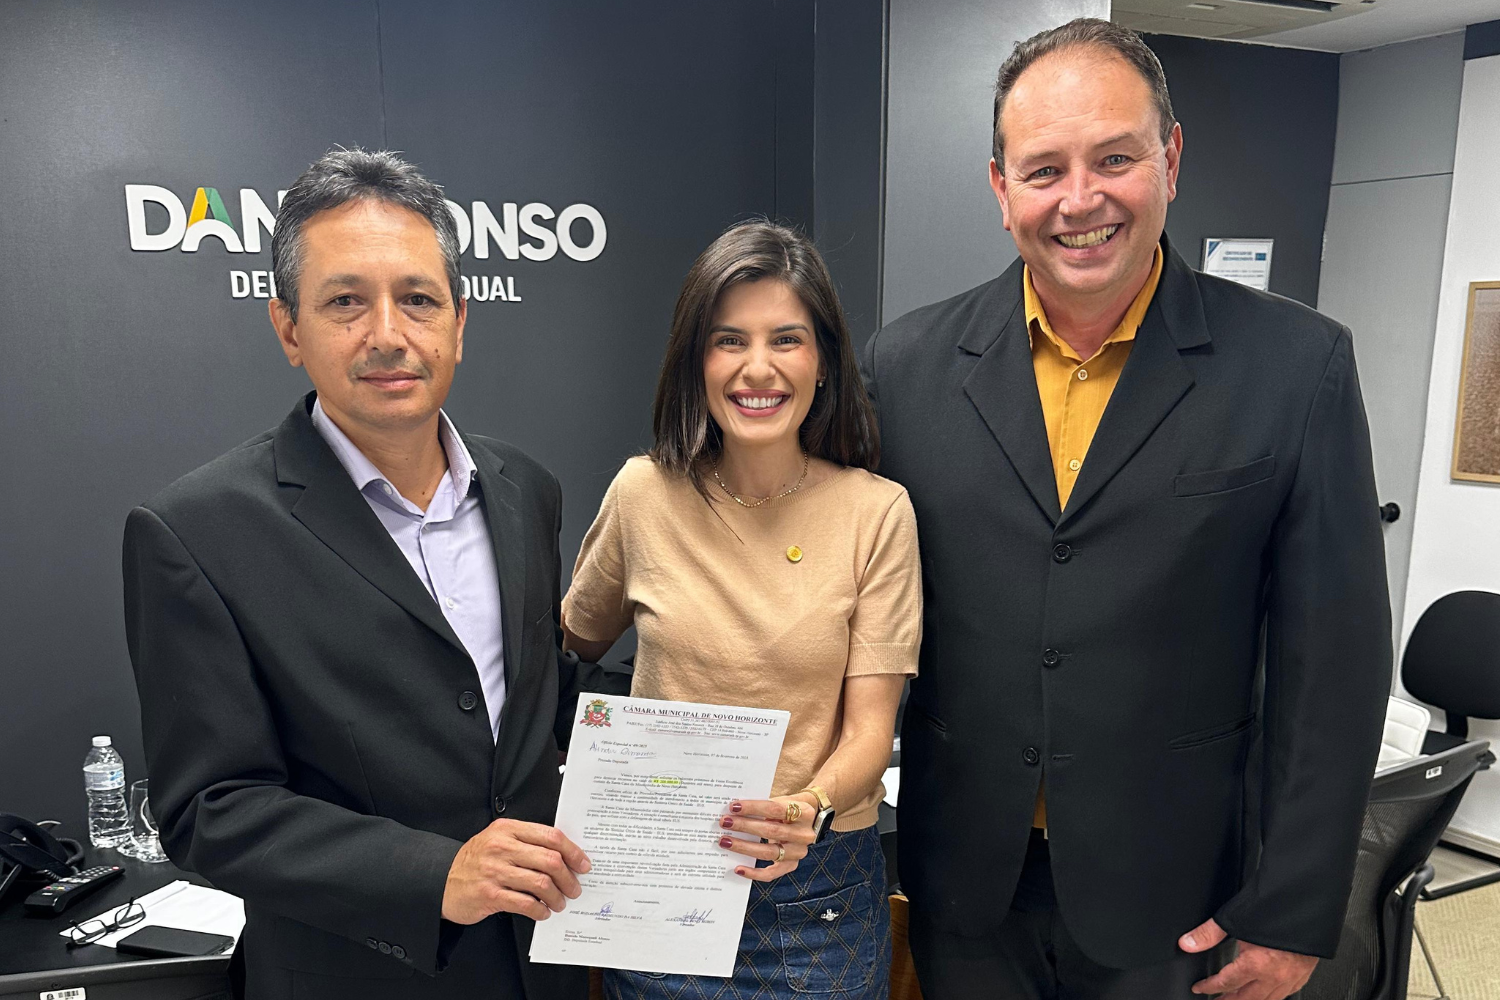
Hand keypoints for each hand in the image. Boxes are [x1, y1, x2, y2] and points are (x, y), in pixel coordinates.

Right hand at [442, 819, 590, 923]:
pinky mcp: (489, 895)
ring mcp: (495, 871)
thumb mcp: (498, 840)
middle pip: (550, 860)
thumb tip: (564, 856)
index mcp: (508, 829)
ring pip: (541, 883)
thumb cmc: (476, 861)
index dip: (573, 851)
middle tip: (574, 888)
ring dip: (557, 897)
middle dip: (568, 878)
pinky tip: (542, 912)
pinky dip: (540, 910)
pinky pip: (525, 904)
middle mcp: (502, 847)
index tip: (583, 864)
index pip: (551, 836)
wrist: (441, 881)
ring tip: (559, 903)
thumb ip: (527, 842)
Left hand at [717, 794, 818, 881]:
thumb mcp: (781, 801)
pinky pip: (771, 873)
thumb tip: (733, 811)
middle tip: (725, 822)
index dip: (753, 808)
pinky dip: (754, 873)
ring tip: (725, 841)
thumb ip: (762, 805)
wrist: (807, 820)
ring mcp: (799, 852)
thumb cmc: (787, 808)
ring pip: (769, 852)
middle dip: (745, 826)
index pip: (775, 809)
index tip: (734, 806)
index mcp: (804, 812)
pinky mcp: (791, 865)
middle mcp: (804, 834)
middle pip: (771, 831)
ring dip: (744, 847)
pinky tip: (738, 868)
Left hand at [1180, 919, 1317, 999]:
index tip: (1200, 988)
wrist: (1305, 901)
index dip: (1209, 987)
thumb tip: (1187, 943)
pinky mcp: (1304, 973)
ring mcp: (1291, 977)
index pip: (1226, 984)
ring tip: (1237, 999)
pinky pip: (1287, 993)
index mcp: (1256, 965)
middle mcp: (1275, 976)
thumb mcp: (1235, 920)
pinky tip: (1268, 993)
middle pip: (1246, 999)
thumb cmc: (1275, 908)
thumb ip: (1208, 934)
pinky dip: (1273, 996)